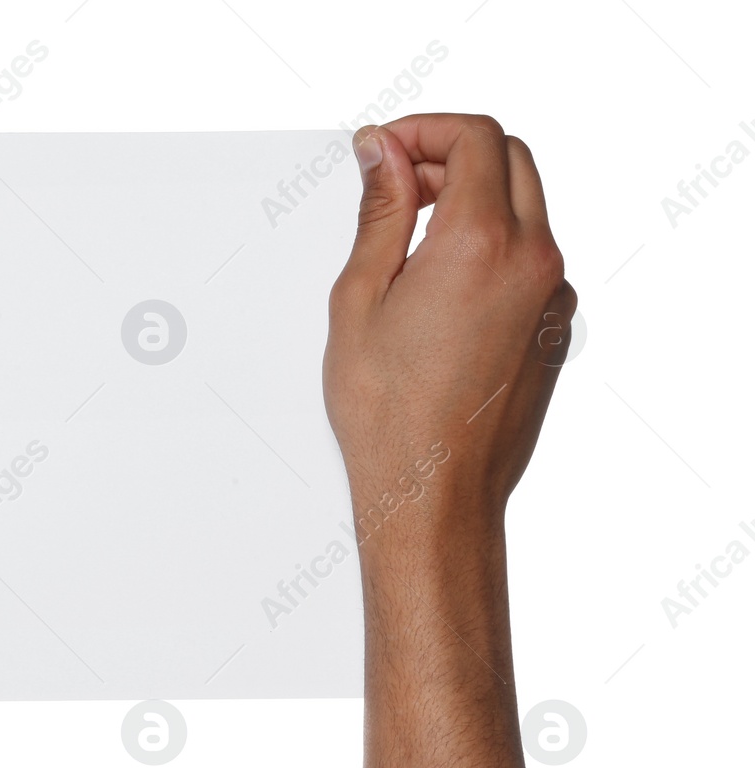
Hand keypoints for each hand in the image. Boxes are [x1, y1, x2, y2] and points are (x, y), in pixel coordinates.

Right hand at [324, 113, 576, 535]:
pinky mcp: (554, 325)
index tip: (386, 150)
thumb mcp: (360, 297)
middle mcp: (532, 261)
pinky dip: (491, 242)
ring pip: (526, 205)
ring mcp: (551, 295)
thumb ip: (382, 212)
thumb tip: (385, 154)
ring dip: (473, 197)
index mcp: (481, 244)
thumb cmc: (391, 415)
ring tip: (411, 238)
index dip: (424, 130)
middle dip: (451, 155)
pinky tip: (439, 283)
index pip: (476, 137)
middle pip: (510, 159)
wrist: (435, 491)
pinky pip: (531, 255)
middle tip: (397, 184)